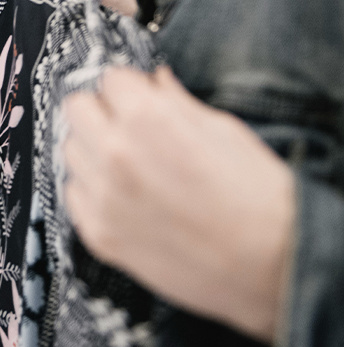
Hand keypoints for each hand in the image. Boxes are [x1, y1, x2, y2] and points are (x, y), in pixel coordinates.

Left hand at [63, 65, 294, 341]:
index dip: (130, 88)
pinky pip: (73, 194)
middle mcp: (115, 153)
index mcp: (146, 118)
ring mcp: (103, 197)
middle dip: (102, 111)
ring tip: (129, 165)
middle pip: (77, 108)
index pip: (109, 78)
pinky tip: (123, 197)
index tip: (141, 98)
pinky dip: (91, 190)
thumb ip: (177, 101)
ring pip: (71, 149)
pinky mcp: (99, 234)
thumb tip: (156, 81)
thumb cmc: (259, 197)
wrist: (275, 268)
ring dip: (93, 150)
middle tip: (128, 127)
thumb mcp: (224, 130)